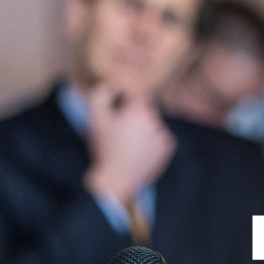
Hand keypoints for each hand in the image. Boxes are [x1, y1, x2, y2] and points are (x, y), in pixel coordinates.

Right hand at [83, 85, 174, 203]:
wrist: (116, 179)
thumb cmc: (104, 148)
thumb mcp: (96, 119)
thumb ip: (101, 94)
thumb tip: (109, 84)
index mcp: (138, 110)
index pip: (135, 93)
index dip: (125, 98)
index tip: (117, 106)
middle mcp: (154, 119)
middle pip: (144, 110)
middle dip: (133, 115)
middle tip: (120, 129)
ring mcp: (163, 135)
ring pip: (152, 124)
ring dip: (142, 128)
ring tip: (128, 142)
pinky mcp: (168, 148)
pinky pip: (160, 138)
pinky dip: (152, 141)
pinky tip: (139, 150)